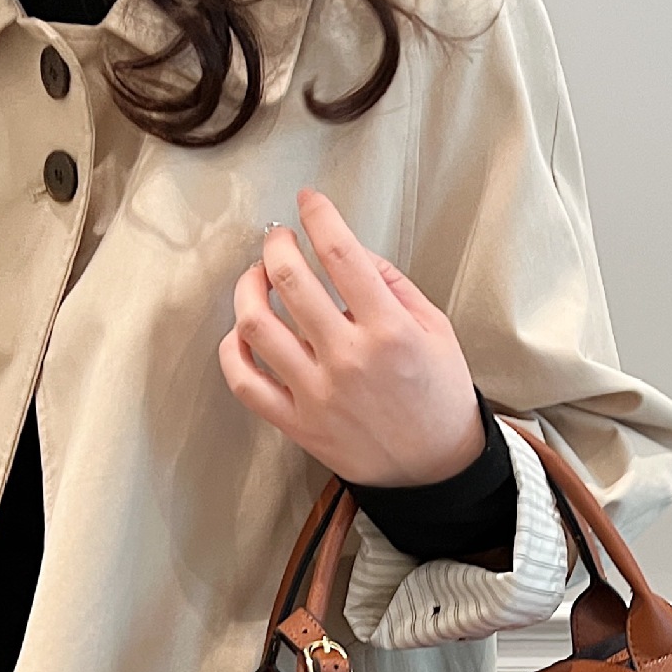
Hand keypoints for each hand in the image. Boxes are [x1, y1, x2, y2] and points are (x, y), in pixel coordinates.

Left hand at [218, 187, 485, 486]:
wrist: (435, 470)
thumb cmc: (438, 398)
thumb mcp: (436, 329)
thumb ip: (393, 285)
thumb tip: (350, 252)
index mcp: (389, 330)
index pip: (340, 253)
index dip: (318, 215)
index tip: (309, 202)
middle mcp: (348, 359)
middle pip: (289, 280)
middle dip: (276, 244)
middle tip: (279, 239)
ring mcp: (317, 394)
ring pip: (256, 325)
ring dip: (248, 288)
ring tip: (256, 279)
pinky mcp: (298, 423)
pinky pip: (245, 381)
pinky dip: (233, 349)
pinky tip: (244, 332)